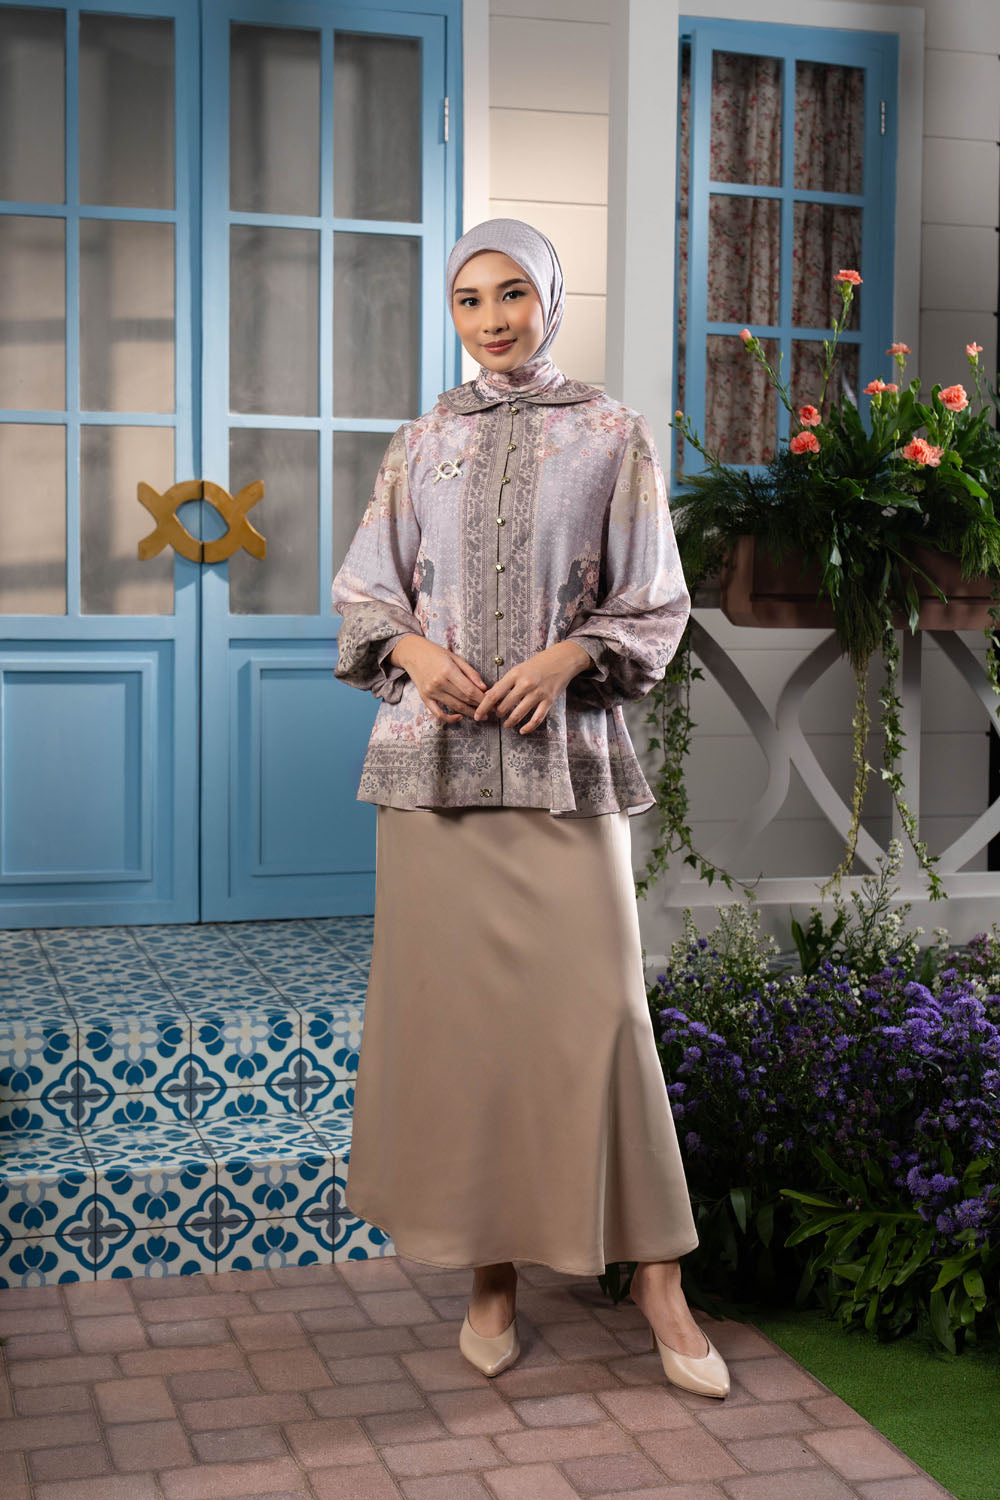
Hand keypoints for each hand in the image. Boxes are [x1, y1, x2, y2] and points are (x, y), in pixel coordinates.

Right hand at [390, 635, 487, 724]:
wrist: (412, 653)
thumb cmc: (435, 653)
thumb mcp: (455, 658)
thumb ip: (470, 673)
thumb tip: (484, 688)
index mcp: (448, 670)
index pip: (469, 690)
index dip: (482, 698)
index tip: (491, 702)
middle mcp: (439, 683)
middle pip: (464, 699)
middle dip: (479, 706)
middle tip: (490, 710)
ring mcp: (431, 692)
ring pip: (454, 707)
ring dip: (469, 713)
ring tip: (480, 715)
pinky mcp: (425, 698)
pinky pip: (438, 713)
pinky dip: (449, 719)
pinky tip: (459, 717)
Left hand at [473, 641, 592, 733]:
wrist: (563, 659)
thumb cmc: (538, 663)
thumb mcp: (519, 668)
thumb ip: (505, 683)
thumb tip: (490, 697)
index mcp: (515, 674)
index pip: (493, 695)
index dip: (483, 707)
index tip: (477, 715)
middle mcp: (525, 684)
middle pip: (504, 706)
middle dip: (498, 714)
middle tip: (497, 715)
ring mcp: (538, 693)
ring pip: (518, 714)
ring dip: (510, 722)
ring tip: (507, 724)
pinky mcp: (549, 700)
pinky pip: (537, 719)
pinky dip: (528, 727)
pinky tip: (522, 731)